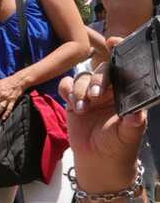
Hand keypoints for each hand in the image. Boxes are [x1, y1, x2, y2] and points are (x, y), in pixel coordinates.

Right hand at [59, 38, 145, 192]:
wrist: (99, 162)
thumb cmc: (119, 147)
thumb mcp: (130, 134)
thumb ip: (133, 121)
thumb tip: (135, 113)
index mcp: (125, 92)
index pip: (123, 67)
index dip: (118, 51)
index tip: (113, 40)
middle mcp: (108, 90)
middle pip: (99, 71)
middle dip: (96, 80)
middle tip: (94, 96)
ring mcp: (90, 95)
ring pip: (81, 78)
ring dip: (79, 90)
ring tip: (81, 109)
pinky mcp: (73, 102)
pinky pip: (66, 87)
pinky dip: (66, 91)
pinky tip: (71, 103)